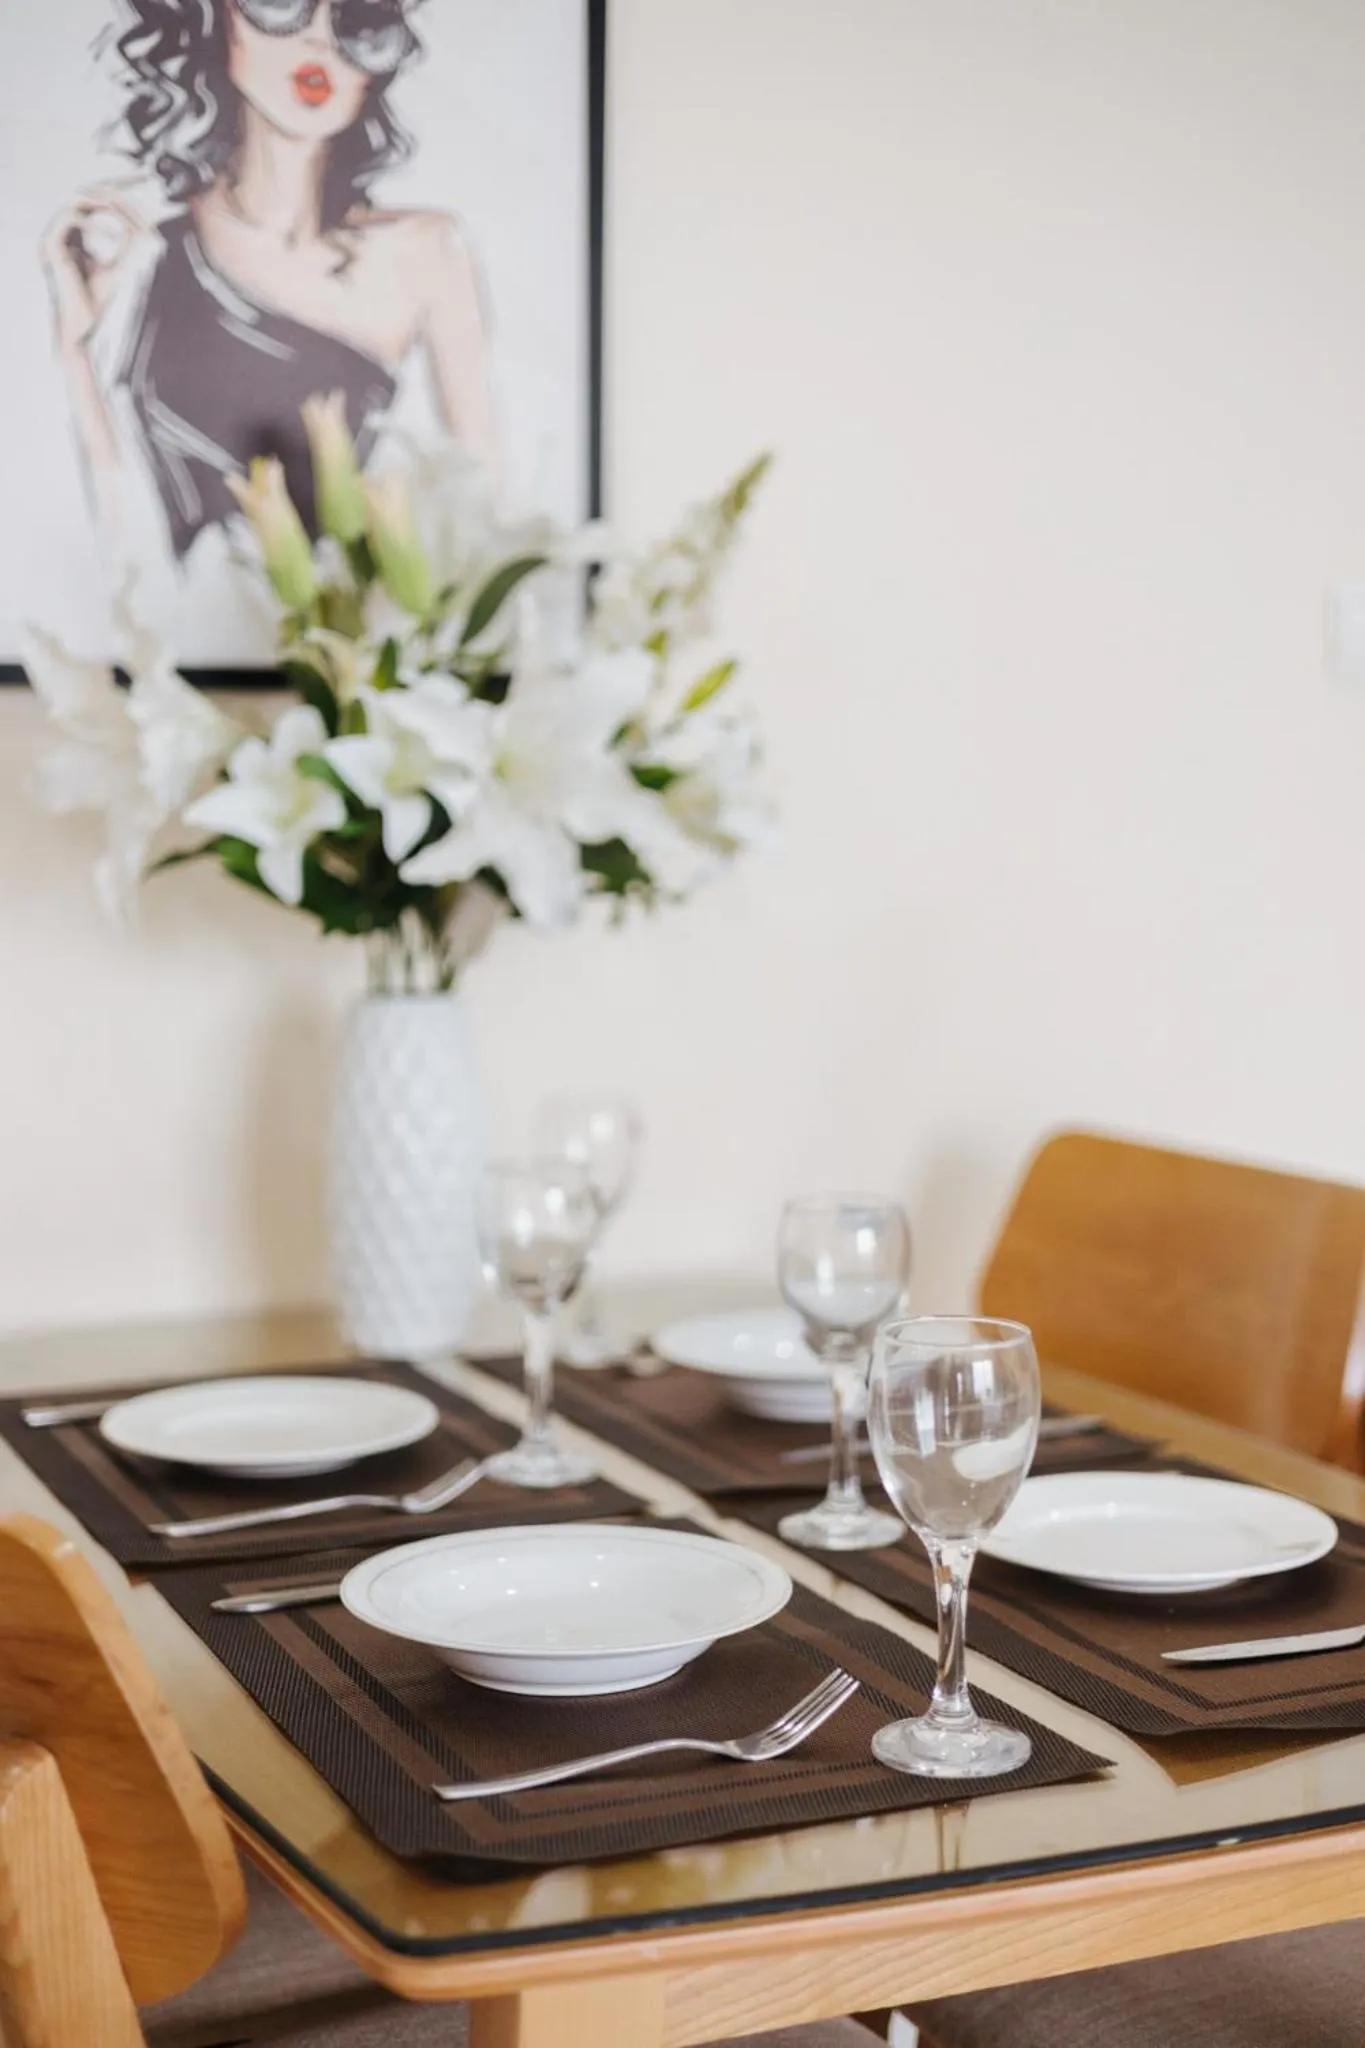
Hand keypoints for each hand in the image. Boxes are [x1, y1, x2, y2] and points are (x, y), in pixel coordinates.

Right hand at [42, 186, 152, 351]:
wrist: (82, 329)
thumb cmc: (97, 302)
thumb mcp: (119, 266)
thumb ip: (127, 244)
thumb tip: (148, 224)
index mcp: (72, 235)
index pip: (93, 203)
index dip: (115, 189)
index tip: (141, 181)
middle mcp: (60, 231)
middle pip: (84, 194)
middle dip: (113, 187)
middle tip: (138, 184)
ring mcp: (52, 237)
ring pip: (76, 200)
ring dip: (103, 203)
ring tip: (125, 212)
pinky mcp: (51, 246)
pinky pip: (71, 218)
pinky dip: (95, 223)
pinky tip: (113, 236)